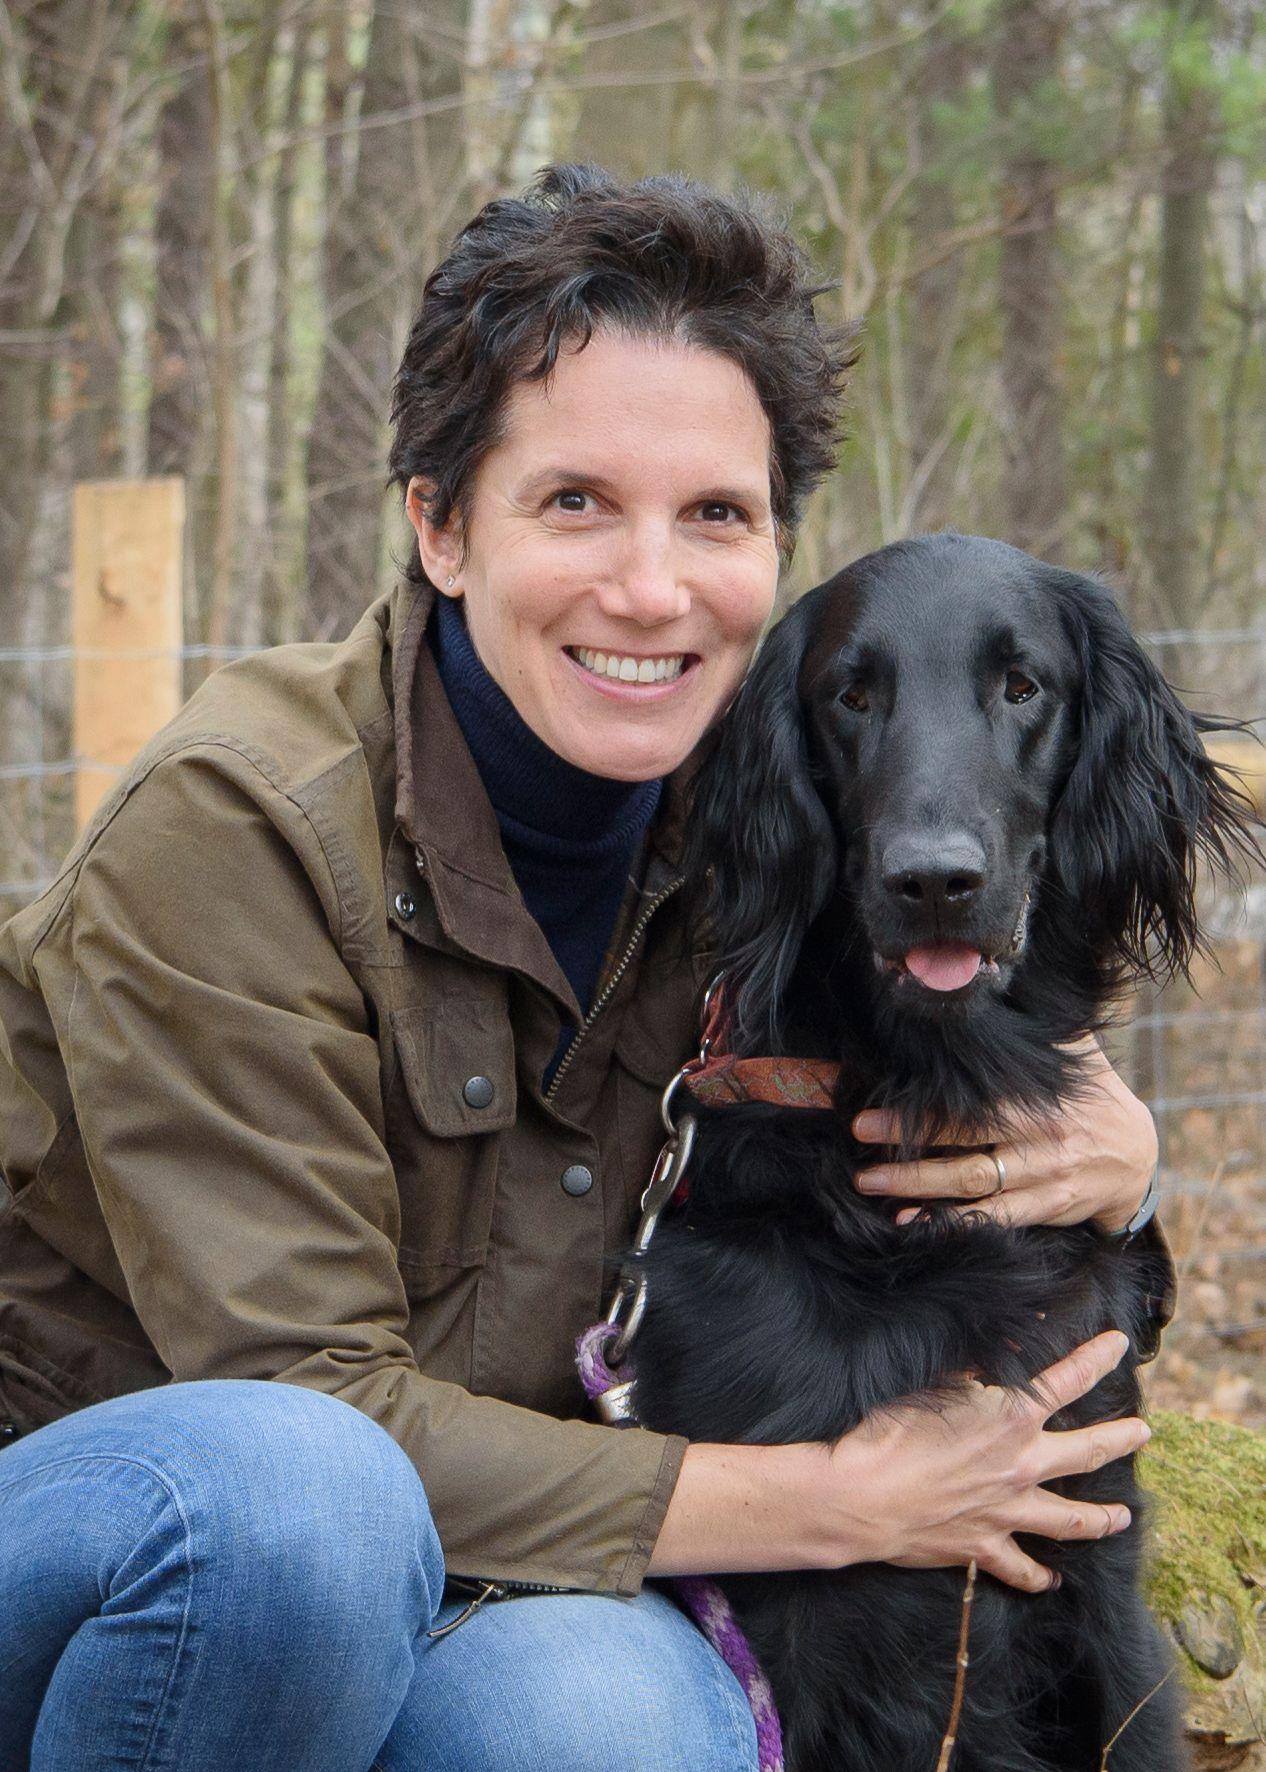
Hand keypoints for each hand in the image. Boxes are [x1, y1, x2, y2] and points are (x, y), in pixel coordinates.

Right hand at [821, 1329, 1146, 1590]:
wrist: (864, 1494)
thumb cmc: (892, 1428)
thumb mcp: (938, 1379)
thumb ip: (979, 1363)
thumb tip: (1012, 1338)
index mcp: (1013, 1417)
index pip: (1069, 1379)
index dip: (1098, 1357)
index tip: (1119, 1345)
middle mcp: (1022, 1465)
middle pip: (1089, 1452)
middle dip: (1121, 1439)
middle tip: (1144, 1432)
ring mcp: (1008, 1512)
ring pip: (1071, 1520)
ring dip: (1102, 1519)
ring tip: (1125, 1517)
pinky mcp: (985, 1548)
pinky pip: (1022, 1569)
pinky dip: (1039, 1577)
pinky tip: (1052, 1581)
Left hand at [851, 1038, 1156, 1232]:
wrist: (1136, 1156)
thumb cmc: (1091, 1096)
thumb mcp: (1074, 1052)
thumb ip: (1036, 1024)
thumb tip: (997, 984)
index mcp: (1037, 1098)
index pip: (969, 1102)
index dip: (918, 1106)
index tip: (869, 1108)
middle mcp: (1038, 1138)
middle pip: (963, 1141)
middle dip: (906, 1141)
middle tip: (857, 1136)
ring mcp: (1041, 1177)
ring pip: (972, 1184)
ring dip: (918, 1185)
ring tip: (871, 1183)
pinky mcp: (1046, 1208)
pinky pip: (996, 1218)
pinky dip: (953, 1223)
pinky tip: (914, 1224)